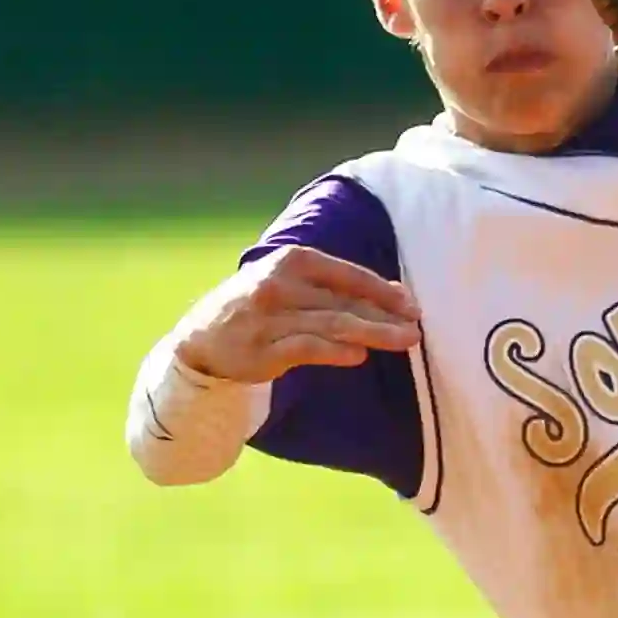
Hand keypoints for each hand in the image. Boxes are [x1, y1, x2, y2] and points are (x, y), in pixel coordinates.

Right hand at [173, 245, 420, 382]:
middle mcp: (281, 284)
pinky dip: (336, 352)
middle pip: (345, 301)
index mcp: (291, 260)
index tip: (411, 305)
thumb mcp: (289, 284)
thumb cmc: (256, 309)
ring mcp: (271, 317)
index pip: (347, 274)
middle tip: (416, 329)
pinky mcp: (263, 349)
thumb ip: (333, 287)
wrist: (201, 341)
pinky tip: (359, 356)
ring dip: (373, 333)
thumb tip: (392, 293)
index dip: (383, 290)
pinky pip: (307, 348)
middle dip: (385, 315)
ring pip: (333, 324)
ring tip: (404, 342)